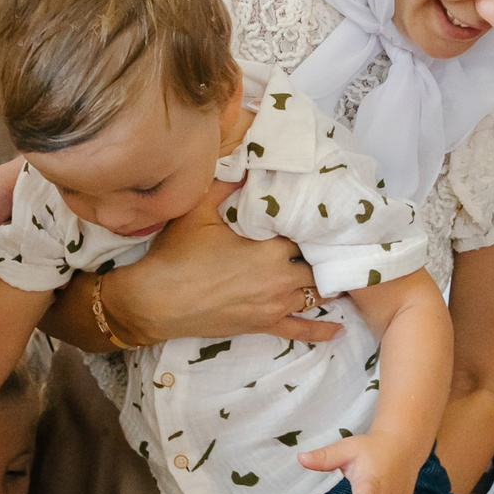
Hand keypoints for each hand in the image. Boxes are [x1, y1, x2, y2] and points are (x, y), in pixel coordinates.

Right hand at [108, 185, 340, 344]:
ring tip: (338, 272)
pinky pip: (300, 330)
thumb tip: (245, 163)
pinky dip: (321, 328)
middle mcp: (280, 278)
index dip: (312, 224)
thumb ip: (226, 185)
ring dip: (326, 283)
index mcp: (269, 249)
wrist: (155, 302)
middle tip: (329, 242)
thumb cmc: (176, 255)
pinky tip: (339, 328)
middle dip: (322, 253)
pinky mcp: (263, 325)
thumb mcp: (198, 211)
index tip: (317, 214)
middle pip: (316, 264)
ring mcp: (274, 306)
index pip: (305, 233)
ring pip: (315, 293)